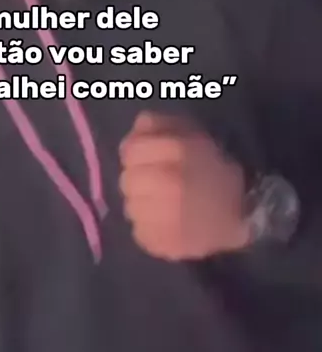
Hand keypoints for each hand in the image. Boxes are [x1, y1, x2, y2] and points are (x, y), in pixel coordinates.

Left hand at [119, 111, 249, 260]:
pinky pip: (140, 232)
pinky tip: (163, 221)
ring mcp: (169, 220)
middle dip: (136, 178)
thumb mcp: (190, 132)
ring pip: (131, 207)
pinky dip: (147, 226)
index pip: (132, 151)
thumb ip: (159, 125)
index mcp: (180, 152)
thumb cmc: (212, 166)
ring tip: (158, 202)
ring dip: (141, 203)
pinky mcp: (168, 246)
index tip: (143, 157)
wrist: (243, 211)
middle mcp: (172, 184)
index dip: (134, 153)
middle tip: (150, 181)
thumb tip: (135, 132)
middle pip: (127, 181)